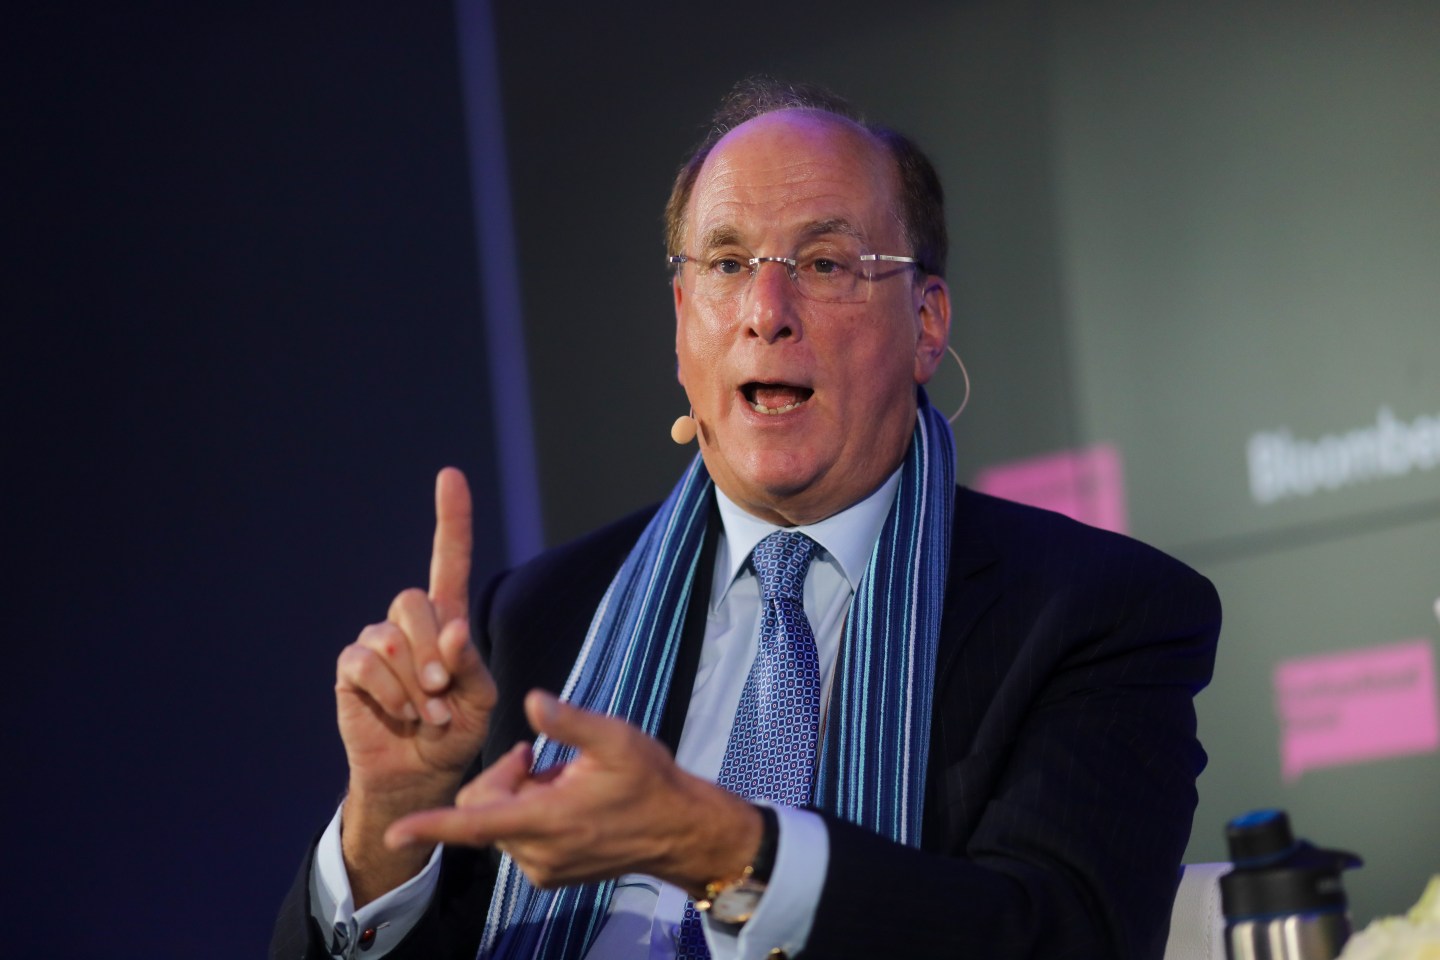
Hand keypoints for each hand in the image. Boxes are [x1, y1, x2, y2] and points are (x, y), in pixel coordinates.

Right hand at [333, 467, 497, 901]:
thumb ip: (470, 662)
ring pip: (391, 637)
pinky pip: (365, 661)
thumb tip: (451, 631)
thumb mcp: (479, 699)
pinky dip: (389, 690)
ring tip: (426, 713)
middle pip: (414, 601)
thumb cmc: (455, 732)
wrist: (419, 772)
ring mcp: (377, 643)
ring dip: (414, 682)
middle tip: (442, 691)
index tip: (450, 476)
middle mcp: (410, 624)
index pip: (448, 559)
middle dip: (432, 650)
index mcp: (447, 620)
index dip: (451, 518)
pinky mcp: (351, 669)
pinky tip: (400, 712)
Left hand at [385, 690, 760, 894]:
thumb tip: (530, 700)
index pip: (475, 824)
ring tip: (558, 779)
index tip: (394, 834)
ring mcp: (543, 869)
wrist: (680, 831)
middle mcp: (538, 852)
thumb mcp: (615, 738)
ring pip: (498, 826)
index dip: (431, 827)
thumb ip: (569, 721)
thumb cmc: (649, 780)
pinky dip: (527, 816)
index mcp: (547, 819)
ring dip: (516, 798)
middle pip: (482, 812)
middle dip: (498, 779)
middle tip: (534, 755)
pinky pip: (516, 841)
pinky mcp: (550, 876)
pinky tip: (563, 801)